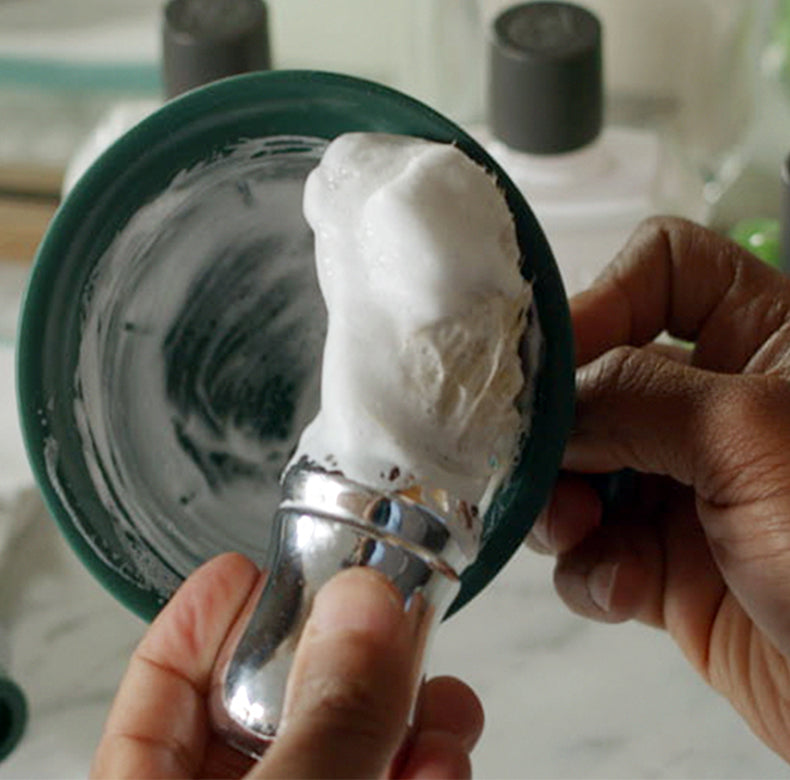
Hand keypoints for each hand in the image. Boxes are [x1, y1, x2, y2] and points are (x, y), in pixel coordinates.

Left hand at [91, 554, 482, 778]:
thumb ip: (328, 723)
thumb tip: (365, 604)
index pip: (159, 688)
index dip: (198, 619)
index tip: (246, 569)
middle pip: (273, 700)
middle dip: (339, 655)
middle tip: (377, 616)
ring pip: (348, 737)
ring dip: (405, 712)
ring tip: (439, 708)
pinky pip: (392, 776)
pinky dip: (426, 764)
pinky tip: (444, 764)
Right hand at [528, 217, 789, 760]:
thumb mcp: (747, 438)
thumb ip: (631, 394)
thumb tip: (546, 399)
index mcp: (764, 342)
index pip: (664, 267)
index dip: (603, 298)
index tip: (553, 365)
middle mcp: (717, 406)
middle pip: (599, 376)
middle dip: (561, 425)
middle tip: (541, 466)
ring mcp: (687, 486)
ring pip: (579, 465)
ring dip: (560, 502)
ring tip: (576, 533)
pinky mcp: (665, 562)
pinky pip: (591, 546)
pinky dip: (589, 568)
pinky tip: (622, 593)